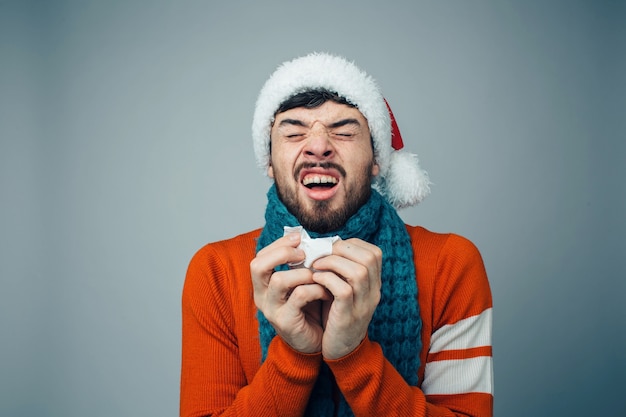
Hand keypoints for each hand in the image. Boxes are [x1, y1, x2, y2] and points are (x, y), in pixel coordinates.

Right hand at [250, 233, 329, 353]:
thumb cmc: (310, 307)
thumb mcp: (302, 282)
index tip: (299, 237)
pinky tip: (327, 290)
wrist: (315, 341)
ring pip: (279, 280)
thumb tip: (308, 238)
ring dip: (303, 272)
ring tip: (318, 274)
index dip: (278, 243)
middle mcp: (262, 295)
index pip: (260, 256)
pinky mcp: (285, 321)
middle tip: (304, 253)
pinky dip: (315, 289)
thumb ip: (300, 264)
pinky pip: (299, 296)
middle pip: (258, 265)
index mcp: (263, 284)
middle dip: (282, 253)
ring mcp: (272, 309)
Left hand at [310, 238, 381, 359]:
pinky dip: (327, 279)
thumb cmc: (337, 315)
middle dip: (342, 249)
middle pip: (370, 257)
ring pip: (358, 272)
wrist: (341, 351)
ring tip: (316, 265)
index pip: (373, 252)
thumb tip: (324, 245)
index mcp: (374, 283)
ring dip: (333, 263)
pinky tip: (315, 279)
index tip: (331, 248)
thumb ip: (341, 270)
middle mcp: (374, 292)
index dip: (351, 245)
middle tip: (321, 254)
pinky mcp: (349, 317)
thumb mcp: (345, 290)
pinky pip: (343, 290)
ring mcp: (364, 305)